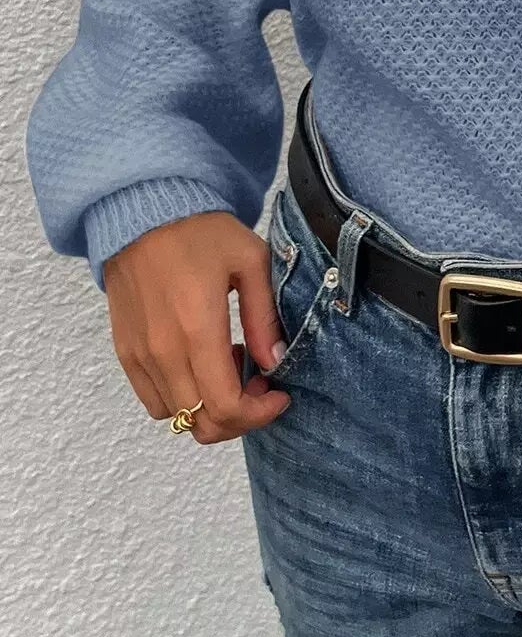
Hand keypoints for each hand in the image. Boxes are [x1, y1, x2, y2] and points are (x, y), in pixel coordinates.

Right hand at [104, 211, 293, 442]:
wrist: (141, 212)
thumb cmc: (200, 232)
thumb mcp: (250, 260)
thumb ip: (264, 315)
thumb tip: (274, 361)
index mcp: (198, 329)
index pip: (226, 407)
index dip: (259, 414)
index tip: (279, 393)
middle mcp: (163, 352)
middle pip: (201, 424)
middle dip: (240, 415)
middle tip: (258, 380)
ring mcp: (139, 356)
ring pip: (177, 417)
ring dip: (209, 407)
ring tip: (228, 365)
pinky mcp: (126, 352)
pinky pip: (154, 400)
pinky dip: (182, 398)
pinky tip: (199, 361)